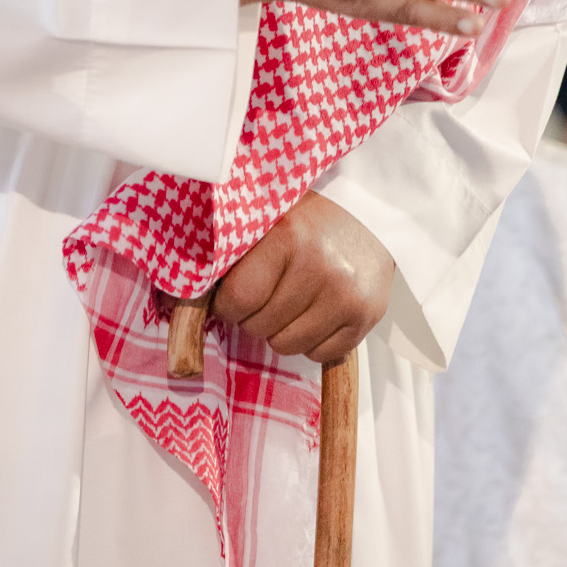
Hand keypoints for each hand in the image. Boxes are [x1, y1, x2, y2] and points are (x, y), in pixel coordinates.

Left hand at [212, 191, 394, 362]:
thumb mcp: (272, 218)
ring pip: (287, 346)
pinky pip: (319, 355)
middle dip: (254, 316)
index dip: (227, 305)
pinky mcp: (367, 317)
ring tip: (293, 301)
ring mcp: (346, 296)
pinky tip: (317, 310)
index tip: (231, 297)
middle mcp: (320, 267)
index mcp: (289, 236)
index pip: (239, 298)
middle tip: (267, 294)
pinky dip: (312, 340)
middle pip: (260, 327)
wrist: (376, 212)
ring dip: (282, 330)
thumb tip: (190, 297)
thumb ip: (238, 252)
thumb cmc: (313, 216)